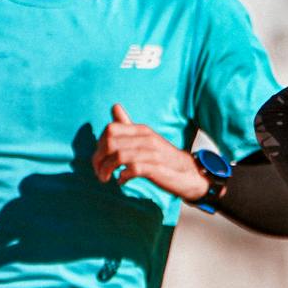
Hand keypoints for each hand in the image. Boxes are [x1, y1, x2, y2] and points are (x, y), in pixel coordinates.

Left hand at [92, 104, 206, 199]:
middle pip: (111, 143)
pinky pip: (133, 169)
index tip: (99, 158)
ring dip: (107, 170)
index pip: (110, 129)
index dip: (99, 145)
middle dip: (99, 160)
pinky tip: (121, 180)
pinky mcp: (156, 168)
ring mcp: (152, 153)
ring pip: (119, 157)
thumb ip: (128, 125)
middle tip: (98, 172)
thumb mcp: (145, 138)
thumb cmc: (162, 157)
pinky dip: (122, 176)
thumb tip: (114, 107)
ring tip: (106, 178)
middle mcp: (146, 139)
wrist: (188, 173)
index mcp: (141, 130)